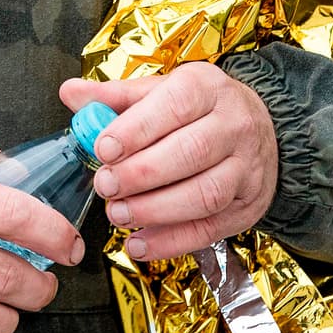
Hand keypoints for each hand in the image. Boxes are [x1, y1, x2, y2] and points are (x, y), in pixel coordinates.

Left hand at [59, 64, 277, 259]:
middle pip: (191, 152)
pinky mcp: (247, 207)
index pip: (175, 105)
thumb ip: (115, 96)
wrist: (261, 131)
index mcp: (208, 88)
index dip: (137, 129)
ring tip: (118, 214)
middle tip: (105, 185)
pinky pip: (210, 230)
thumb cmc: (199, 110)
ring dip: (155, 210)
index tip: (103, 148)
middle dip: (141, 173)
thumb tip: (71, 93)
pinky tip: (139, 244)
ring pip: (204, 194)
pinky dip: (171, 242)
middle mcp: (234, 126)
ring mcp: (246, 168)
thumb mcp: (162, 90)